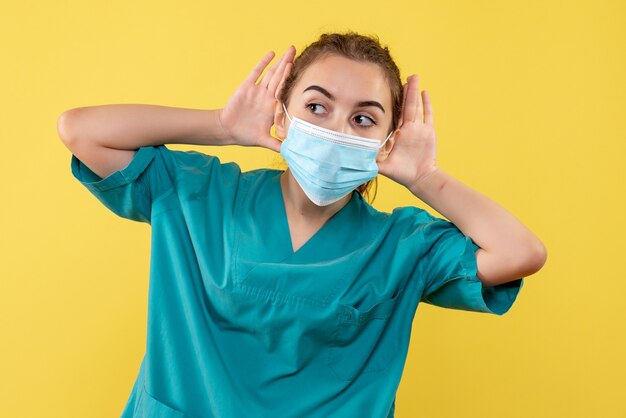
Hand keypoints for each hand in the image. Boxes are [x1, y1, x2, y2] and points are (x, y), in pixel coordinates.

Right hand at [218, 46, 295, 151]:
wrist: (227, 129)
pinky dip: (263, 63)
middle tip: (298, 52)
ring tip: (289, 51)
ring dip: (280, 62)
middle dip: (289, 65)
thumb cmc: (245, 135)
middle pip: (281, 78)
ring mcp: (257, 90)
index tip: (304, 73)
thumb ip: (276, 145)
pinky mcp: (246, 87)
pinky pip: (256, 72)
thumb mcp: (263, 140)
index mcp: (273, 108)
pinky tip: (271, 54)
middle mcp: (267, 97)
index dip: (293, 82)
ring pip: (271, 73)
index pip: (285, 92)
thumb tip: (290, 152)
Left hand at [377, 75, 438, 190]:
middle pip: (404, 106)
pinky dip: (427, 104)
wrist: (419, 178)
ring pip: (415, 106)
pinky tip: (425, 92)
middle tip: (403, 76)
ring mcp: (418, 129)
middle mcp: (406, 129)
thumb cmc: (401, 173)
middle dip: (404, 91)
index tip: (385, 89)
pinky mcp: (428, 132)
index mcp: (395, 134)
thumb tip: (353, 158)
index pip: (392, 115)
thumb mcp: (382, 166)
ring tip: (414, 77)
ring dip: (414, 92)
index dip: (390, 103)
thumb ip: (370, 161)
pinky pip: (428, 115)